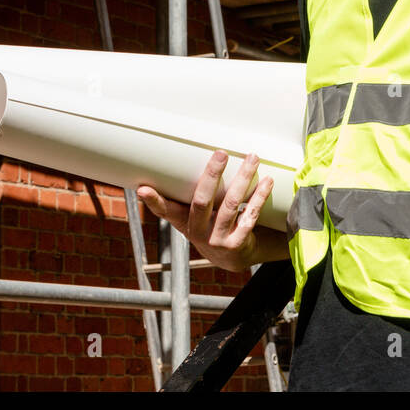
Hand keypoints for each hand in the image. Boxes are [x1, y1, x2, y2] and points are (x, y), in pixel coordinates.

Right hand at [136, 150, 288, 272]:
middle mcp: (198, 233)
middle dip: (211, 175)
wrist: (231, 257)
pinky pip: (250, 215)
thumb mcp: (190, 216)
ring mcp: (218, 240)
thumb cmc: (208, 226)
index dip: (153, 201)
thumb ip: (178, 198)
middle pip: (202, 201)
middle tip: (220, 152)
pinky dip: (259, 196)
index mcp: (183, 222)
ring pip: (231, 204)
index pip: (166, 210)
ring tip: (252, 158)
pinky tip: (266, 181)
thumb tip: (156, 174)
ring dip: (243, 178)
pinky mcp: (238, 243)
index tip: (143, 188)